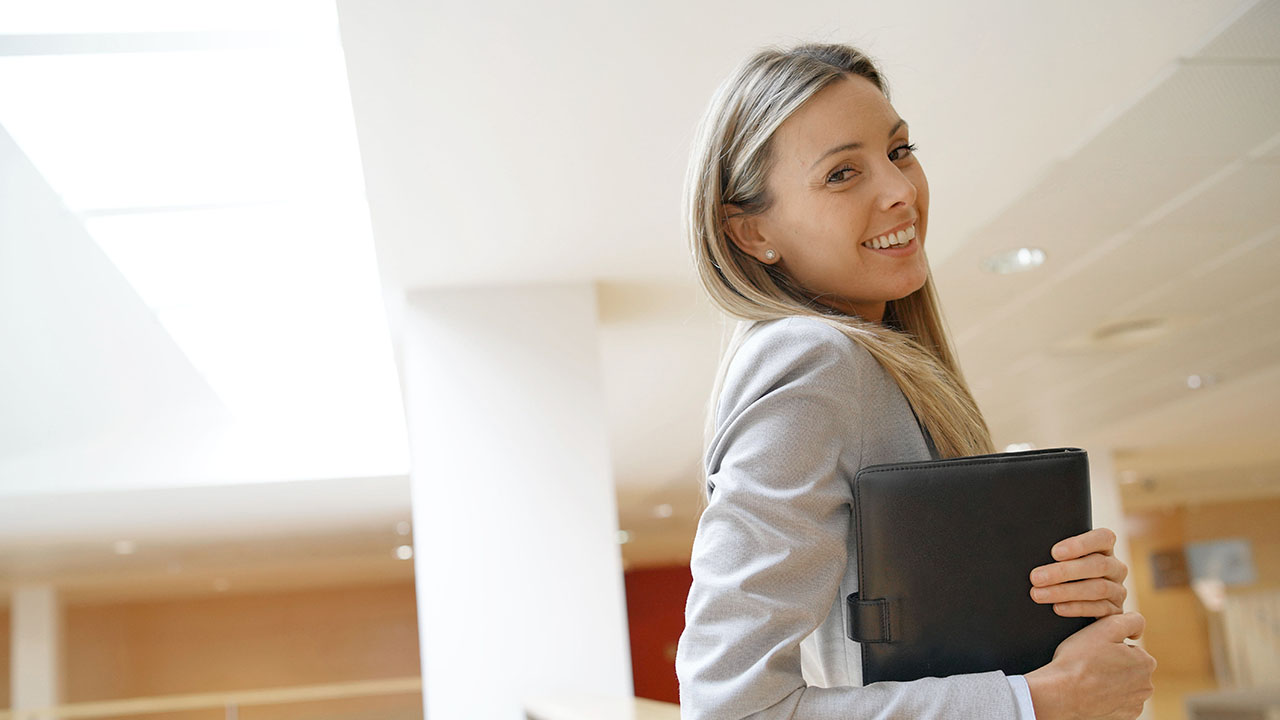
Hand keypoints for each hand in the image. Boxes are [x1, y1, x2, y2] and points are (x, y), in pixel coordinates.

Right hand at [1025, 612, 1155, 719]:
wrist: (1061, 694)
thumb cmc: (1079, 660)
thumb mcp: (1105, 628)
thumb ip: (1131, 621)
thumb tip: (1139, 627)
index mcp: (1145, 662)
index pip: (1130, 647)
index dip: (1110, 646)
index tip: (1095, 650)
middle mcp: (1146, 685)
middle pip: (1128, 667)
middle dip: (1113, 664)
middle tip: (1090, 663)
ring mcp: (1135, 704)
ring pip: (1123, 684)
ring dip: (1110, 680)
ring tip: (1090, 678)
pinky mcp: (1124, 717)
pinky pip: (1118, 701)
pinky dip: (1107, 697)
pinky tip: (1092, 692)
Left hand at [1030, 527, 1127, 617]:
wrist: (1078, 605)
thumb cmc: (1062, 573)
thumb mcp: (1063, 559)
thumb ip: (1057, 552)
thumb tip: (1030, 546)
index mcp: (1105, 548)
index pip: (1103, 537)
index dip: (1080, 544)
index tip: (1054, 552)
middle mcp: (1116, 568)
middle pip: (1097, 565)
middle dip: (1064, 571)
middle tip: (1036, 577)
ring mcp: (1118, 590)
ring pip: (1098, 588)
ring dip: (1065, 592)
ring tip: (1038, 594)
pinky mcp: (1116, 612)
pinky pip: (1099, 609)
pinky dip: (1076, 608)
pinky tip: (1057, 608)